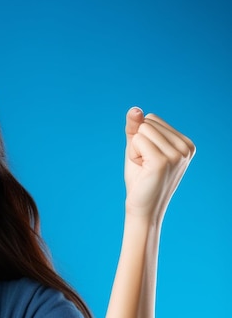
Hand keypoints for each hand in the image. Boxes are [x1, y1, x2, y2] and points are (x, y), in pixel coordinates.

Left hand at [123, 107, 194, 221]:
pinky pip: (138, 140)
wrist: (142, 209)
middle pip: (148, 122)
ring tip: (144, 168)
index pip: (152, 119)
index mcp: (185, 143)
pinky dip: (133, 154)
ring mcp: (177, 154)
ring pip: (142, 131)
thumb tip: (134, 109)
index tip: (147, 159)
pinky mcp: (163, 161)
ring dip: (135, 150)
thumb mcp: (137, 149)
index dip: (141, 139)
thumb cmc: (140, 180)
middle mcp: (186, 147)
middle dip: (138, 144)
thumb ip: (135, 128)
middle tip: (144, 166)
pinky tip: (142, 170)